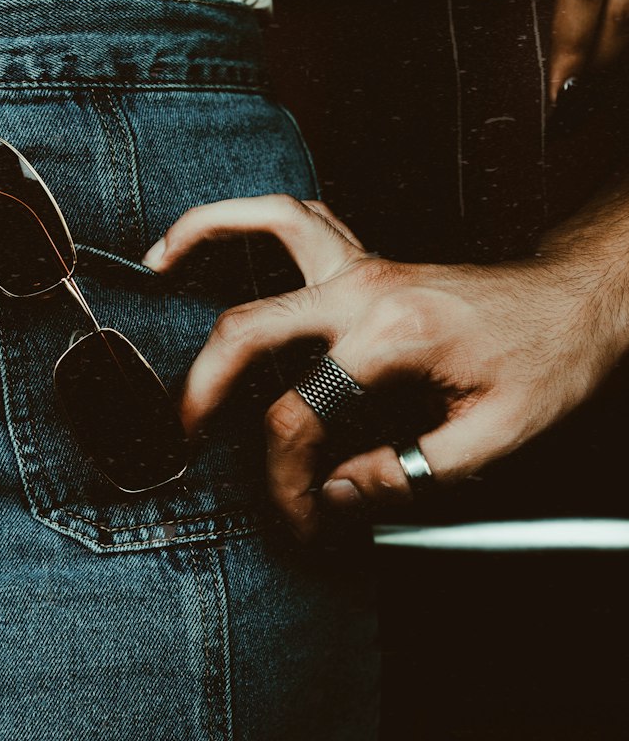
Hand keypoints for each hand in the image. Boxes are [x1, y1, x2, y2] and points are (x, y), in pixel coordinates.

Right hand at [143, 194, 621, 540]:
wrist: (583, 301)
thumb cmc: (551, 362)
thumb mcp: (497, 440)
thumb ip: (407, 474)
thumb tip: (333, 497)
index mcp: (396, 336)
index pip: (302, 418)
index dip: (286, 484)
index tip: (297, 523)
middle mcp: (368, 287)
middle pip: (252, 329)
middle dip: (206, 392)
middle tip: (186, 439)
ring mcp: (364, 264)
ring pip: (269, 224)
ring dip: (205, 234)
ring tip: (157, 266)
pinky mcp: (367, 261)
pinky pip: (297, 218)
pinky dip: (246, 216)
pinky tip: (214, 234)